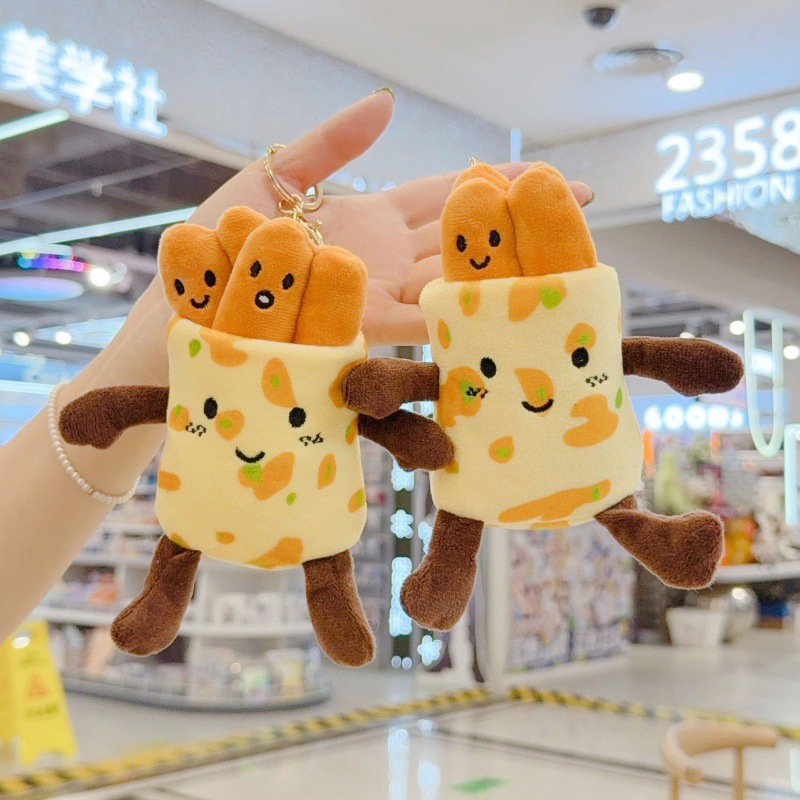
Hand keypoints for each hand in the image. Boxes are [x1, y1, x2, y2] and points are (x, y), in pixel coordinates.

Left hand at [106, 90, 591, 384]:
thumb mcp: (274, 176)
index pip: (444, 196)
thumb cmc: (224, 239)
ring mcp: (370, 293)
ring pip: (446, 275)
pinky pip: (406, 318)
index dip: (491, 182)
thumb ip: (331, 143)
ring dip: (495, 264)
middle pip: (460, 235)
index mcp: (369, 219)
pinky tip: (487, 299)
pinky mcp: (351, 323)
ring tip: (552, 249)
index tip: (541, 170)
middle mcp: (381, 258)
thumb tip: (388, 104)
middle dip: (514, 219)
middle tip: (577, 202)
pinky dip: (445, 309)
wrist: (187, 296)